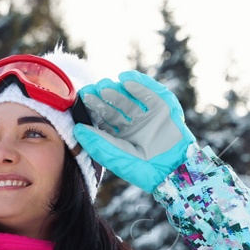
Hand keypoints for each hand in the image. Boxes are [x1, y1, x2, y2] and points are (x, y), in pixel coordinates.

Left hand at [73, 70, 193, 191]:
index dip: (93, 108)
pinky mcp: (163, 106)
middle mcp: (133, 123)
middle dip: (103, 97)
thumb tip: (77, 129)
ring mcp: (147, 113)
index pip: (103, 118)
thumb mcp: (115, 157)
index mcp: (119, 135)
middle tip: (91, 90)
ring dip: (117, 90)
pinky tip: (125, 79)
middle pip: (114, 106)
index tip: (82, 98)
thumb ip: (97, 143)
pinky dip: (138, 85)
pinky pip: (149, 92)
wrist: (172, 170)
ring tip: (105, 86)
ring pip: (129, 98)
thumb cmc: (142, 169)